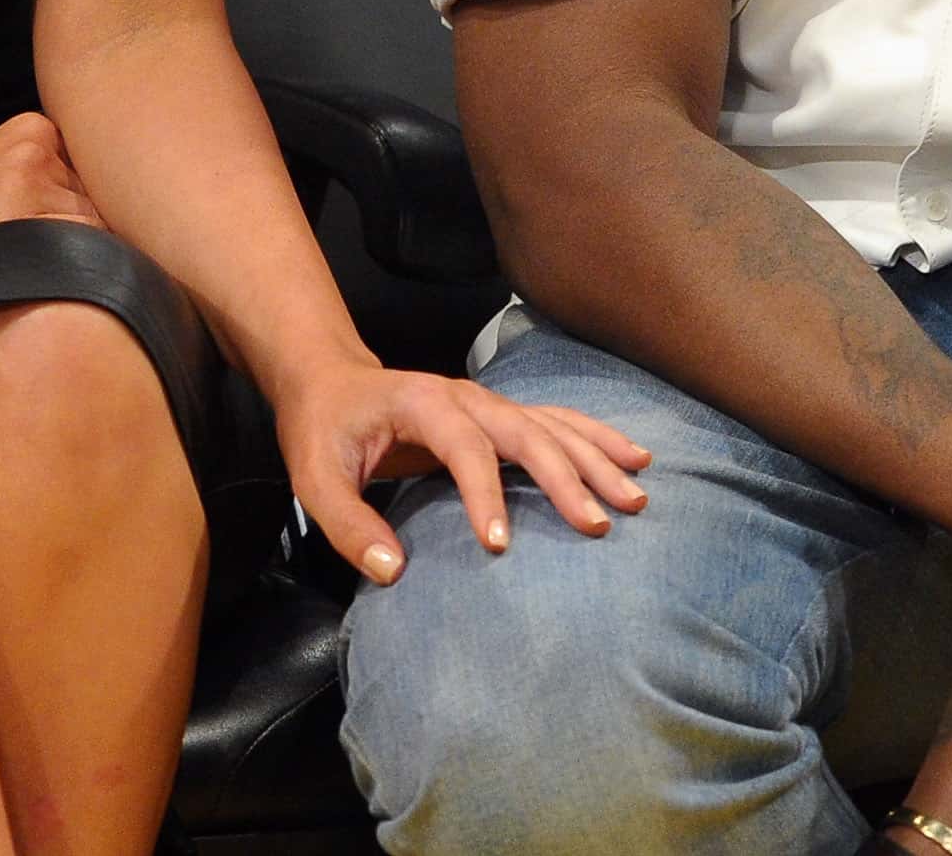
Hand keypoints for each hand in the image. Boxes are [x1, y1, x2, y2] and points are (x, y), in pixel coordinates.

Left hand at [272, 355, 650, 586]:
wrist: (330, 379)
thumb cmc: (323, 429)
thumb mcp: (314, 477)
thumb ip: (348, 525)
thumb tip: (392, 573)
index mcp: (423, 405)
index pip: (464, 448)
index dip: (483, 494)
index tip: (500, 545)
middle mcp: (466, 396)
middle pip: (526, 432)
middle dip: (565, 478)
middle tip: (598, 524)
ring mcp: (488, 402)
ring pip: (552, 425)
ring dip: (596, 457)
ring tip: (637, 492)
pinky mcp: (498, 414)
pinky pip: (556, 421)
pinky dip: (595, 438)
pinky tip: (633, 455)